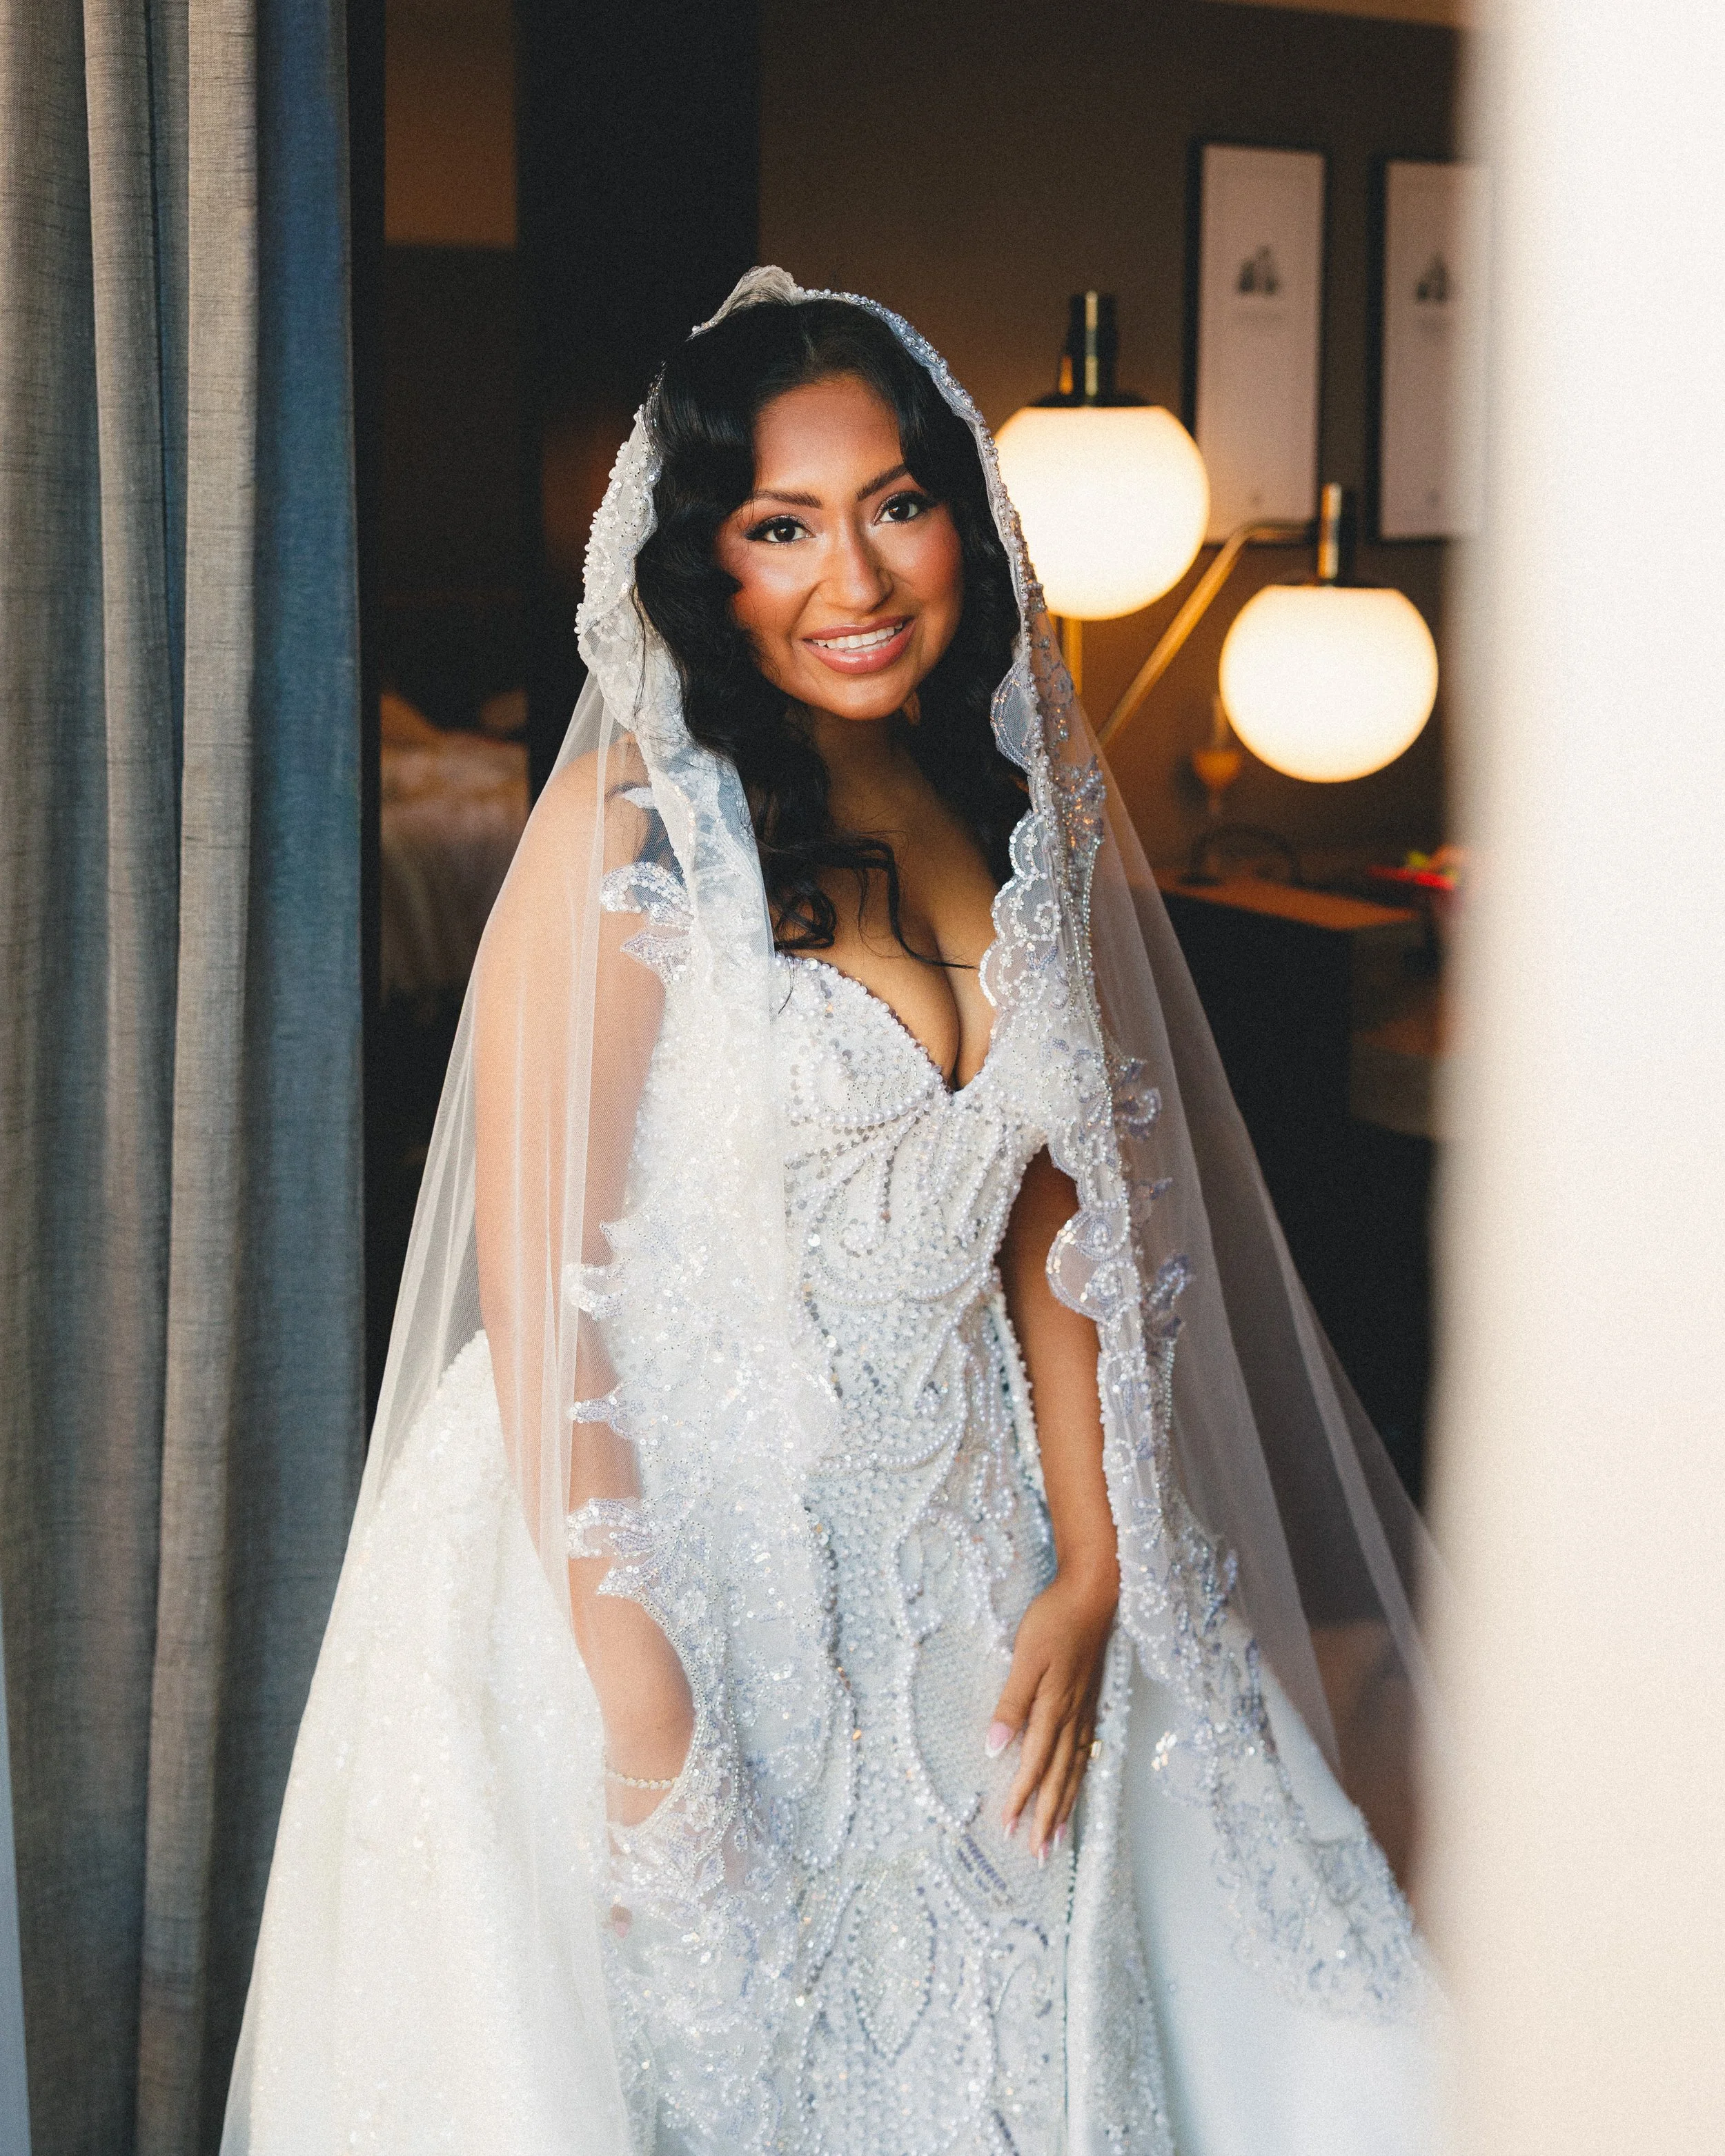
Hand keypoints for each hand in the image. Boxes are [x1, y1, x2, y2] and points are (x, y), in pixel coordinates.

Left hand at [986, 1562, 1116, 1858]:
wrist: (1094, 1592)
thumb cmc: (1054, 1619)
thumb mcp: (1025, 1657)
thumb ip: (1011, 1703)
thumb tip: (994, 1748)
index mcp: (1054, 1709)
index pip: (1035, 1765)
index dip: (1021, 1799)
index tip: (1007, 1829)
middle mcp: (1073, 1717)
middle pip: (1060, 1778)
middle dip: (1047, 1818)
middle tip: (1038, 1855)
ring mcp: (1086, 1709)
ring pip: (1076, 1769)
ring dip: (1066, 1805)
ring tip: (1058, 1837)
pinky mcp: (1091, 1699)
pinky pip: (1086, 1751)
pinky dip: (1080, 1777)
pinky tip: (1077, 1786)